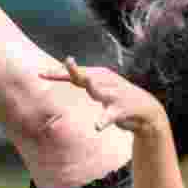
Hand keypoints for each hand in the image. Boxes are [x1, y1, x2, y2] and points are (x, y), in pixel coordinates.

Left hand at [40, 57, 168, 134]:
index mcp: (100, 75)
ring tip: (89, 83)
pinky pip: (110, 116)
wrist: (146, 109)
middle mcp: (107, 82)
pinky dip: (104, 120)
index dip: (59, 73)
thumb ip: (82, 80)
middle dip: (77, 71)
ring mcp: (115, 95)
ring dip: (95, 88)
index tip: (41, 73)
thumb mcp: (100, 86)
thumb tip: (59, 70)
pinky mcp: (121, 110)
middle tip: (68, 61)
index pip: (76, 73)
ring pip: (102, 91)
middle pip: (88, 76)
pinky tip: (98, 126)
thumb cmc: (117, 97)